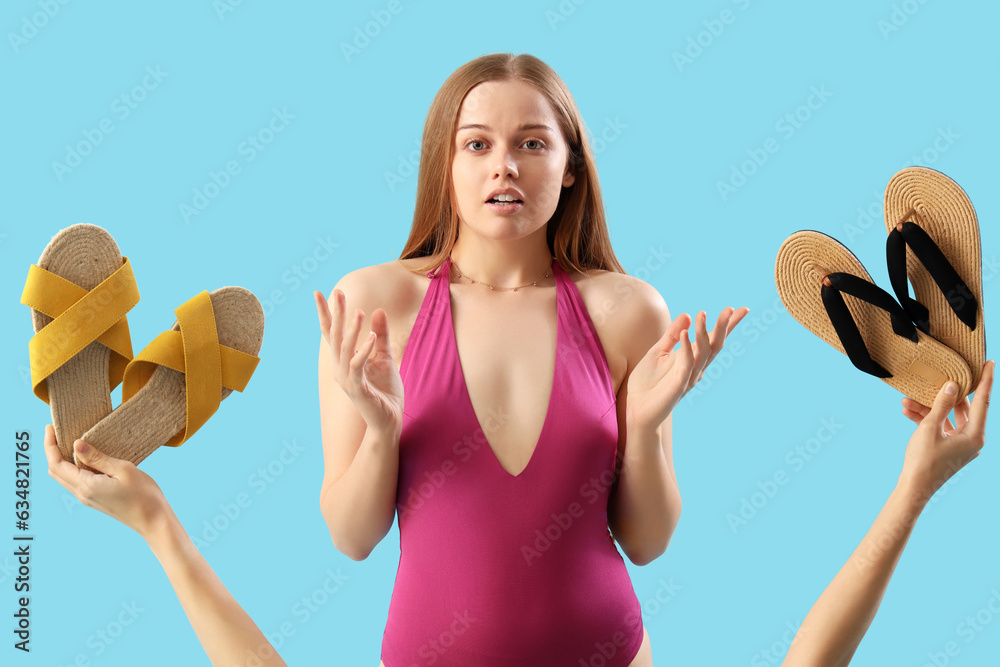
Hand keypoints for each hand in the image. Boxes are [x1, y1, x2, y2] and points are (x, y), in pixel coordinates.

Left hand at [44, 425, 170, 538]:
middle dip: (51, 450)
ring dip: (60, 458)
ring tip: (68, 440)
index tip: (50, 427)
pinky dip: (71, 466)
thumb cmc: (143, 495)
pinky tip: (83, 456)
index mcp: (86, 486)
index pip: (56, 464)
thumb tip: (77, 444)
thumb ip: (98, 458)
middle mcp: (82, 493)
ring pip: (63, 476)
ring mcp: (87, 498)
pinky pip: (75, 480)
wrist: (153, 520)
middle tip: (56, 430)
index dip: (49, 445)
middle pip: (55, 471)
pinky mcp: (95, 498)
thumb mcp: (123, 470)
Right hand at [315, 289, 403, 433]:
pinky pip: (358, 366)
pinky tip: (371, 336)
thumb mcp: (385, 357)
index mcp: (344, 360)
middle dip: (336, 313)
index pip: (332, 333)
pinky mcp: (357, 389)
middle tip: (338, 291)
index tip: (320, 292)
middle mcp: (340, 368)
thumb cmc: (385, 391)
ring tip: (359, 311)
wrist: (389, 420)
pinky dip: (364, 350)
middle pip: (334, 336)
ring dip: (351, 329)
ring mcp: (347, 379)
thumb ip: (380, 335)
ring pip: (344, 349)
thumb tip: (377, 310)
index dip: (326, 313)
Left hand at [625, 307, 748, 429]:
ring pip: (703, 352)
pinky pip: (686, 364)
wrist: (637, 408)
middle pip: (715, 345)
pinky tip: (685, 333)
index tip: (742, 309)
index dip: (728, 325)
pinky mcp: (679, 384)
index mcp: (692, 358)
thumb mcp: (658, 351)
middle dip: (724, 327)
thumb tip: (687, 314)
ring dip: (703, 332)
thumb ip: (672, 334)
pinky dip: (687, 348)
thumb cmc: (648, 382)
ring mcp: (689, 376)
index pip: (713, 339)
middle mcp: (695, 367)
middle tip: (730, 310)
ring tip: (702, 313)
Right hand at [898, 360, 993, 502]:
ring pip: (948, 417)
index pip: (983, 402)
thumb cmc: (923, 460)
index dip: (985, 381)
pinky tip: (908, 411)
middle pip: (963, 408)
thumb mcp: (930, 427)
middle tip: (941, 376)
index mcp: (975, 435)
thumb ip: (942, 405)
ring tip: (908, 400)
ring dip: (929, 408)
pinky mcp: (948, 447)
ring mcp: (960, 444)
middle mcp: (972, 439)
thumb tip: (952, 385)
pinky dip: (926, 419)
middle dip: (945, 395)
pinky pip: (940, 427)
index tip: (989, 363)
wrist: (914, 488)